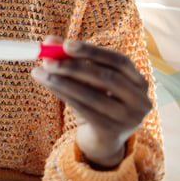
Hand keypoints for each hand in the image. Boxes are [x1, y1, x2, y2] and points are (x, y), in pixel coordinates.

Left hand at [31, 36, 150, 168]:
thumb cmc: (95, 103)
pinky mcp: (112, 132)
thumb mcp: (86, 81)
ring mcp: (128, 118)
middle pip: (107, 77)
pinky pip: (84, 110)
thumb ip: (71, 59)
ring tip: (39, 72)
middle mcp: (140, 100)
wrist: (101, 141)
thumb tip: (49, 40)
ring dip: (62, 82)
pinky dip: (63, 95)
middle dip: (74, 66)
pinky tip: (48, 85)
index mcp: (139, 82)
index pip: (119, 61)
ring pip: (92, 95)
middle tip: (47, 60)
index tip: (66, 44)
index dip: (93, 51)